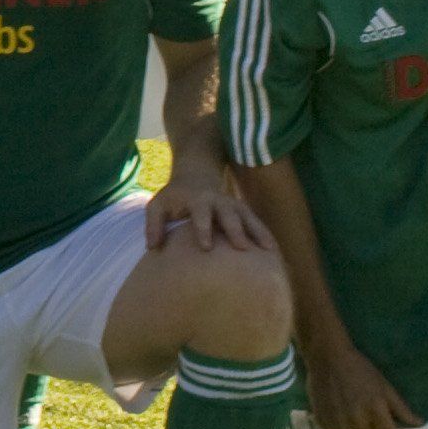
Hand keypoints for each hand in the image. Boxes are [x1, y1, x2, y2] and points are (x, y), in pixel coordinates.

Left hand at [145, 171, 273, 254]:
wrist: (195, 177)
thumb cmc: (174, 198)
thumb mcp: (158, 206)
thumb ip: (153, 224)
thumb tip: (153, 247)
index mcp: (197, 199)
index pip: (200, 213)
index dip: (203, 228)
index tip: (206, 247)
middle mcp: (218, 201)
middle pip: (229, 214)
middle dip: (235, 229)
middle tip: (242, 248)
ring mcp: (233, 204)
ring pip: (248, 216)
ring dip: (258, 231)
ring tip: (269, 250)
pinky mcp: (243, 210)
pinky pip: (256, 222)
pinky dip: (265, 233)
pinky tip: (274, 251)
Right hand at [302, 330, 418, 428]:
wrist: (328, 357)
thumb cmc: (361, 370)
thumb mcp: (385, 386)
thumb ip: (401, 408)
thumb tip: (419, 424)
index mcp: (375, 409)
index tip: (383, 420)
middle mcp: (356, 418)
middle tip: (366, 414)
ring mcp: (337, 420)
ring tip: (352, 412)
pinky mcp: (322, 419)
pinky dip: (338, 427)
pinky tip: (338, 413)